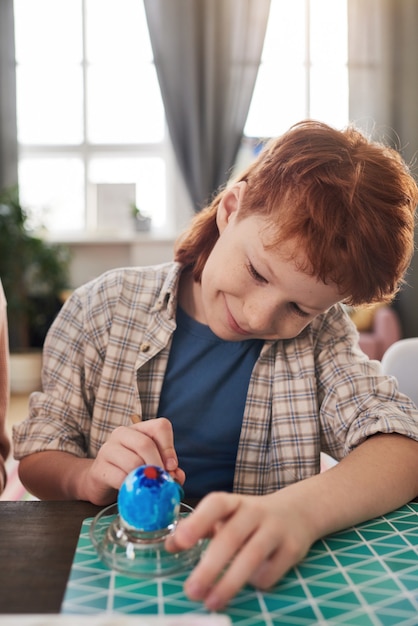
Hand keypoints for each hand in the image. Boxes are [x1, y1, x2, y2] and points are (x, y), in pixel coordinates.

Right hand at [84, 417, 184, 504]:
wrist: (100, 481)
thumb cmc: (130, 470)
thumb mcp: (151, 464)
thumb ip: (167, 469)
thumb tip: (177, 477)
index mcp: (139, 428)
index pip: (160, 426)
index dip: (169, 447)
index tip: (172, 466)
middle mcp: (122, 434)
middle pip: (146, 444)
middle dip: (158, 465)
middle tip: (162, 481)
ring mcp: (108, 449)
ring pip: (133, 462)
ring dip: (145, 478)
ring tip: (149, 489)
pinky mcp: (99, 469)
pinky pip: (120, 478)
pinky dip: (132, 487)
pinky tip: (134, 492)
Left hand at [165, 490, 313, 610]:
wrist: (298, 511)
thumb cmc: (250, 518)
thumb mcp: (226, 517)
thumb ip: (199, 528)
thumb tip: (170, 545)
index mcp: (234, 502)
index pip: (216, 504)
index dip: (198, 522)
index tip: (181, 542)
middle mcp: (255, 511)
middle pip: (232, 536)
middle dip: (210, 566)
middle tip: (191, 590)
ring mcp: (275, 528)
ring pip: (252, 556)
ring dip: (230, 582)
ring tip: (211, 602)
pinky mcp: (293, 548)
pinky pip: (271, 571)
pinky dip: (256, 583)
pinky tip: (248, 586)